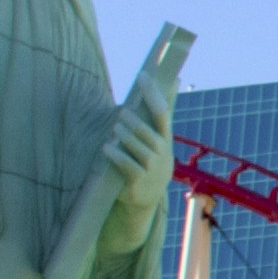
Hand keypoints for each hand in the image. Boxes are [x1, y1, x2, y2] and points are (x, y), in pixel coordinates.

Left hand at [76, 28, 195, 275]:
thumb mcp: (156, 144)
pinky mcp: (137, 183)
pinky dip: (115, 155)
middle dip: (136, 121)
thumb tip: (172, 82)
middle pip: (149, 133)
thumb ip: (155, 118)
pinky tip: (106, 147)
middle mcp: (161, 154)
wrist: (144, 203)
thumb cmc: (146, 166)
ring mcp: (151, 170)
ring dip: (125, 136)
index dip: (154, 93)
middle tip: (121, 112)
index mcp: (165, 141)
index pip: (163, 112)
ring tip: (115, 126)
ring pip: (139, 148)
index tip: (143, 75)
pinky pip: (126, 165)